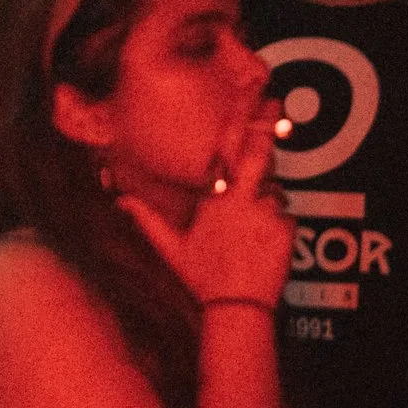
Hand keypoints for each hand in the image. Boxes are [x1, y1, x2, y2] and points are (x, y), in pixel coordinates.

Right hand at [118, 98, 292, 307]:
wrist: (237, 308)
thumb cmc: (202, 278)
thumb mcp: (171, 248)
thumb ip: (147, 219)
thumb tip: (120, 200)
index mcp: (218, 199)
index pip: (234, 152)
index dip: (247, 123)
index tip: (259, 99)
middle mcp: (244, 201)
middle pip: (262, 156)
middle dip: (267, 132)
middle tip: (275, 104)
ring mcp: (268, 214)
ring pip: (275, 194)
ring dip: (267, 202)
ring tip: (252, 231)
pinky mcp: (287, 231)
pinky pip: (287, 217)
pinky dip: (279, 226)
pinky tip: (264, 246)